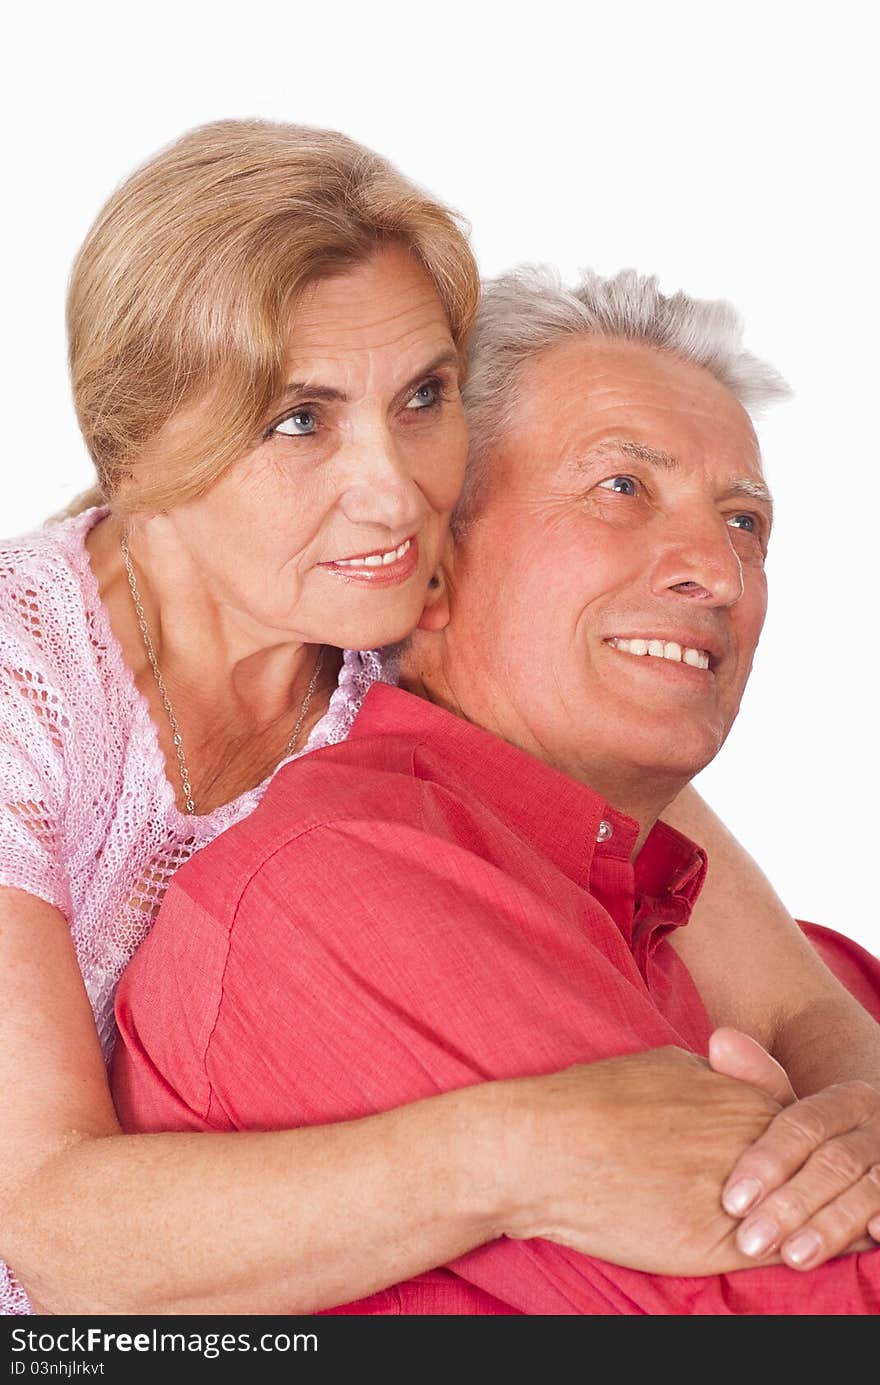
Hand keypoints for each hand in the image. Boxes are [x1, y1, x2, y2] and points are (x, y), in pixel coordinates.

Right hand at [495, 1045, 783, 1275]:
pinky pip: (771, 1253)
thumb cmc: (593, 1101)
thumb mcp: (667, 1064)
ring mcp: (736, 1196)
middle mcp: (750, 1144)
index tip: (784, 1165)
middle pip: (810, 1173)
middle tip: (795, 1201)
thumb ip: (718, 1077)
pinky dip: (780, 1253)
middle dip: (808, 1187)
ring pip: (799, 1217)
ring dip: (801, 1224)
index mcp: (742, 1098)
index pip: (804, 1129)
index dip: (796, 1151)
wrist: (540, 1150)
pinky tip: (763, 1251)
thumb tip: (740, 1085)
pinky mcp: (713, 1245)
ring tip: (780, 1230)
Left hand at [710, 1029, 879, 1269]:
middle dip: (791, 1204)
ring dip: (832, 1226)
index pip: (803, 1126)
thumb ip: (759, 1078)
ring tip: (793, 1257)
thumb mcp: (789, 1103)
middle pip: (834, 1164)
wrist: (867, 1133)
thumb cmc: (815, 1131)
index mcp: (847, 1100)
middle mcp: (876, 1128)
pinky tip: (875, 1235)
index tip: (732, 1200)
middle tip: (751, 1240)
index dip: (768, 1162)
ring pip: (869, 1191)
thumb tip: (720, 1042)